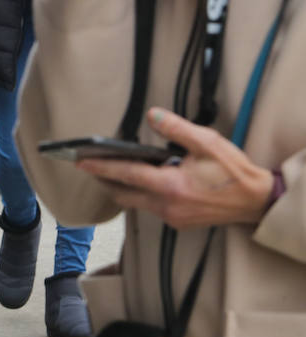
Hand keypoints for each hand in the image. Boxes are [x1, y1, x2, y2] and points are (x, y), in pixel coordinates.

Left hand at [77, 107, 275, 228]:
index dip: (100, 167)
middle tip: (88, 165)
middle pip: (123, 194)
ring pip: (136, 203)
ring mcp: (172, 217)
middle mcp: (166, 206)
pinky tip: (140, 180)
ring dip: (122, 188)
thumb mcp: (207, 142)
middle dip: (104, 180)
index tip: (79, 161)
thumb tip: (152, 114)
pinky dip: (140, 194)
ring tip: (111, 169)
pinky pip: (150, 207)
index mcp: (170, 186)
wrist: (256, 201)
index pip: (125, 175)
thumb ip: (177, 128)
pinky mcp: (179, 222)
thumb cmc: (233, 171)